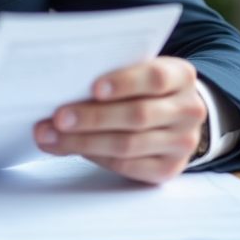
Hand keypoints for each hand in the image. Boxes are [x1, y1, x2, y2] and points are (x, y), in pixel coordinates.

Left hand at [33, 57, 206, 183]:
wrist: (177, 115)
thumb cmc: (146, 88)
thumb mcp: (139, 71)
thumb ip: (114, 75)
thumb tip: (62, 85)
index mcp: (181, 76)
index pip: (155, 78)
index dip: (124, 83)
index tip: (94, 88)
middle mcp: (188, 110)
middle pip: (137, 115)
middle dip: (93, 117)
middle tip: (59, 118)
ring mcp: (181, 142)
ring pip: (128, 144)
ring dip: (84, 141)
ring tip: (52, 136)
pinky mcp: (168, 168)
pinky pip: (127, 166)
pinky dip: (95, 156)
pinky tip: (71, 148)